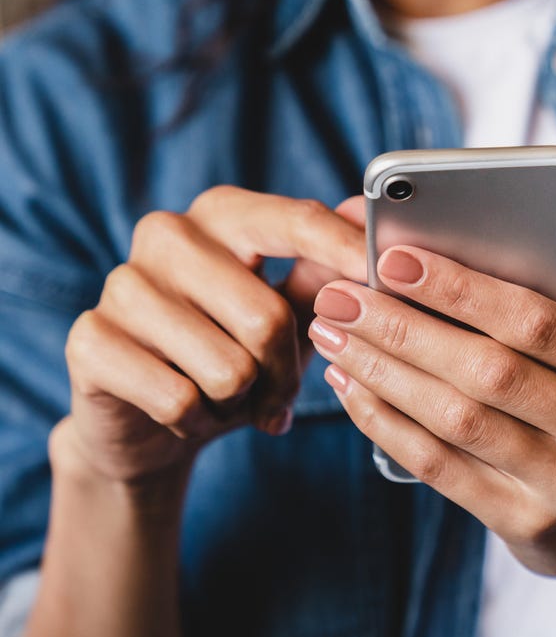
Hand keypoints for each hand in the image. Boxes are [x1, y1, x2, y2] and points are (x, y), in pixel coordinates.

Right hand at [61, 187, 365, 485]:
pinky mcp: (89, 339)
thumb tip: (368, 222)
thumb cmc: (232, 352)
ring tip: (227, 397)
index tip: (384, 274)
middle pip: (268, 316)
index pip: (296, 221)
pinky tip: (187, 413)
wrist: (149, 420)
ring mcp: (122, 283)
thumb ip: (325, 270)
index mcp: (223, 214)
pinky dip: (197, 422)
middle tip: (277, 392)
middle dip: (285, 373)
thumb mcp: (288, 311)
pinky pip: (178, 399)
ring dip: (241, 402)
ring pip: (227, 367)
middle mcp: (168, 233)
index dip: (345, 251)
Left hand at [310, 240, 555, 593]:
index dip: (463, 290)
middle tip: (341, 297)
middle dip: (404, 329)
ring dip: (383, 372)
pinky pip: (441, 468)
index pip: (542, 323)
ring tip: (333, 335)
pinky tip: (352, 387)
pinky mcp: (525, 525)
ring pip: (457, 421)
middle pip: (490, 372)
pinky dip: (387, 423)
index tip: (395, 259)